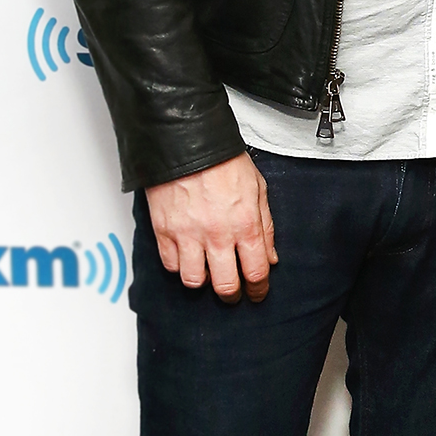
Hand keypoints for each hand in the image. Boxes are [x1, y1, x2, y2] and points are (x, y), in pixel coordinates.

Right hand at [142, 152, 277, 301]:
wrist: (187, 141)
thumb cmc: (223, 160)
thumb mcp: (258, 188)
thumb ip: (265, 226)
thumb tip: (270, 257)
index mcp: (244, 224)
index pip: (256, 272)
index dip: (258, 289)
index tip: (257, 293)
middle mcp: (217, 235)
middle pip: (226, 286)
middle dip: (232, 294)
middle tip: (233, 292)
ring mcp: (188, 235)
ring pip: (195, 282)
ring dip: (203, 280)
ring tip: (208, 271)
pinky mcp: (164, 231)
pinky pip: (171, 265)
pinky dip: (179, 265)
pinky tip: (187, 255)